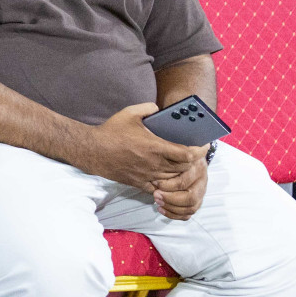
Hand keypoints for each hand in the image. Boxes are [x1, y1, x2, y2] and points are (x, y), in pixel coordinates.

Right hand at [75, 104, 208, 193]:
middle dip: (192, 162)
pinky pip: (160, 188)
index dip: (199, 151)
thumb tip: (158, 108)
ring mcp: (147, 176)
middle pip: (184, 169)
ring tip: (183, 165)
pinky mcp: (139, 183)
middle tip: (194, 154)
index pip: (187, 154)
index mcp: (155, 147)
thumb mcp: (129, 113)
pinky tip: (167, 177)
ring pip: (174, 180)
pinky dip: (167, 185)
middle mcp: (154, 164)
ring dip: (181, 173)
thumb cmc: (110, 132)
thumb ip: (148, 107)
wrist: (92, 151)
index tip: (203, 146)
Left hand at [153, 158, 208, 219]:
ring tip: (157, 202)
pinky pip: (188, 213)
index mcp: (198, 166)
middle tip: (156, 195)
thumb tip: (187, 152)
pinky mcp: (196, 201)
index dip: (168, 185)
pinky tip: (162, 209)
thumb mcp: (172, 149)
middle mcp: (202, 179)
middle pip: (190, 197)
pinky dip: (175, 214)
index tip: (154, 183)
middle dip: (170, 198)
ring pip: (191, 207)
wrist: (180, 158)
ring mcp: (201, 191)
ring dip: (172, 208)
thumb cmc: (172, 154)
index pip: (184, 181)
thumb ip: (177, 153)